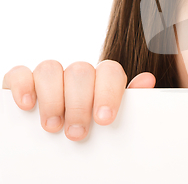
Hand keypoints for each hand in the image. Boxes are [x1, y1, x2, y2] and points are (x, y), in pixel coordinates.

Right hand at [2, 59, 155, 140]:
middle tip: (77, 133)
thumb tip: (148, 80)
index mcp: (101, 80)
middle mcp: (77, 75)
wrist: (58, 137)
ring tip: (53, 127)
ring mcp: (50, 76)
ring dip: (53, 99)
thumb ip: (130, 103)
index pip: (110, 71)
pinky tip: (28, 105)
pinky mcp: (23, 81)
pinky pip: (20, 73)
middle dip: (79, 104)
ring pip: (51, 69)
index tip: (104, 119)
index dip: (108, 92)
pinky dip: (23, 86)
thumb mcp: (110, 119)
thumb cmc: (90, 126)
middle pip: (81, 71)